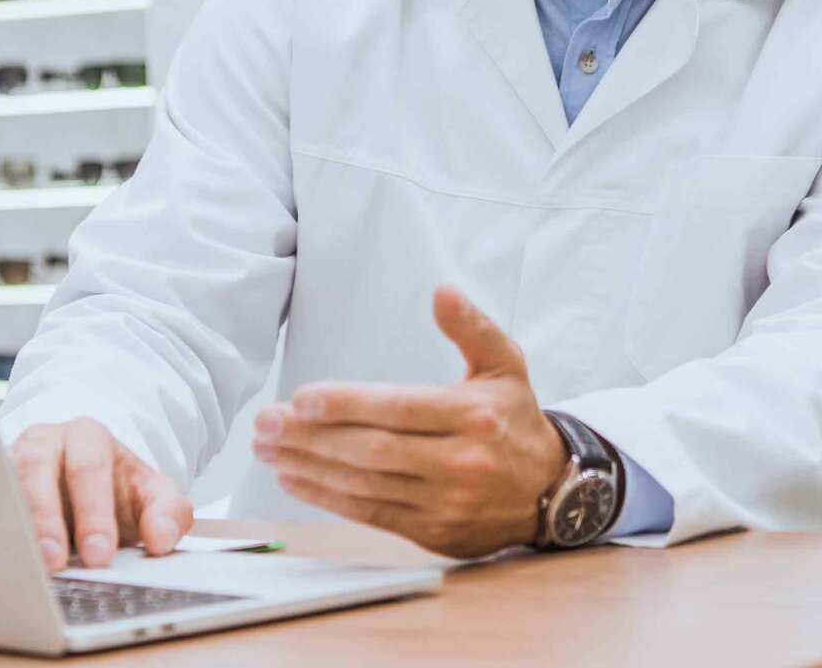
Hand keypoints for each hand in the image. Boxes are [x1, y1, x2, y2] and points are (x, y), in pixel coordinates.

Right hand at [8, 418, 194, 569]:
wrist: (89, 486)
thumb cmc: (118, 491)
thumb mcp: (153, 496)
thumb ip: (169, 512)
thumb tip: (161, 539)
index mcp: (88, 436)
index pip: (90, 466)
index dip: (94, 512)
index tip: (99, 554)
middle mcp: (45, 442)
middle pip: (37, 468)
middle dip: (47, 518)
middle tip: (55, 561)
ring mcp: (10, 460)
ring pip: (2, 484)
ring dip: (13, 525)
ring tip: (26, 563)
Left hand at [253, 285, 568, 558]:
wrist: (555, 492)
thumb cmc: (516, 420)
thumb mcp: (505, 364)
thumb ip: (471, 326)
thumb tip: (441, 291)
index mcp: (474, 416)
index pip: (400, 408)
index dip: (347, 404)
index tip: (301, 398)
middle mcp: (460, 461)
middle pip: (373, 449)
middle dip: (311, 436)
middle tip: (266, 422)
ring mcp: (445, 501)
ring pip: (364, 483)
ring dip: (309, 466)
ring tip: (267, 448)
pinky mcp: (432, 531)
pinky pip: (370, 513)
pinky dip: (327, 497)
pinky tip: (294, 478)